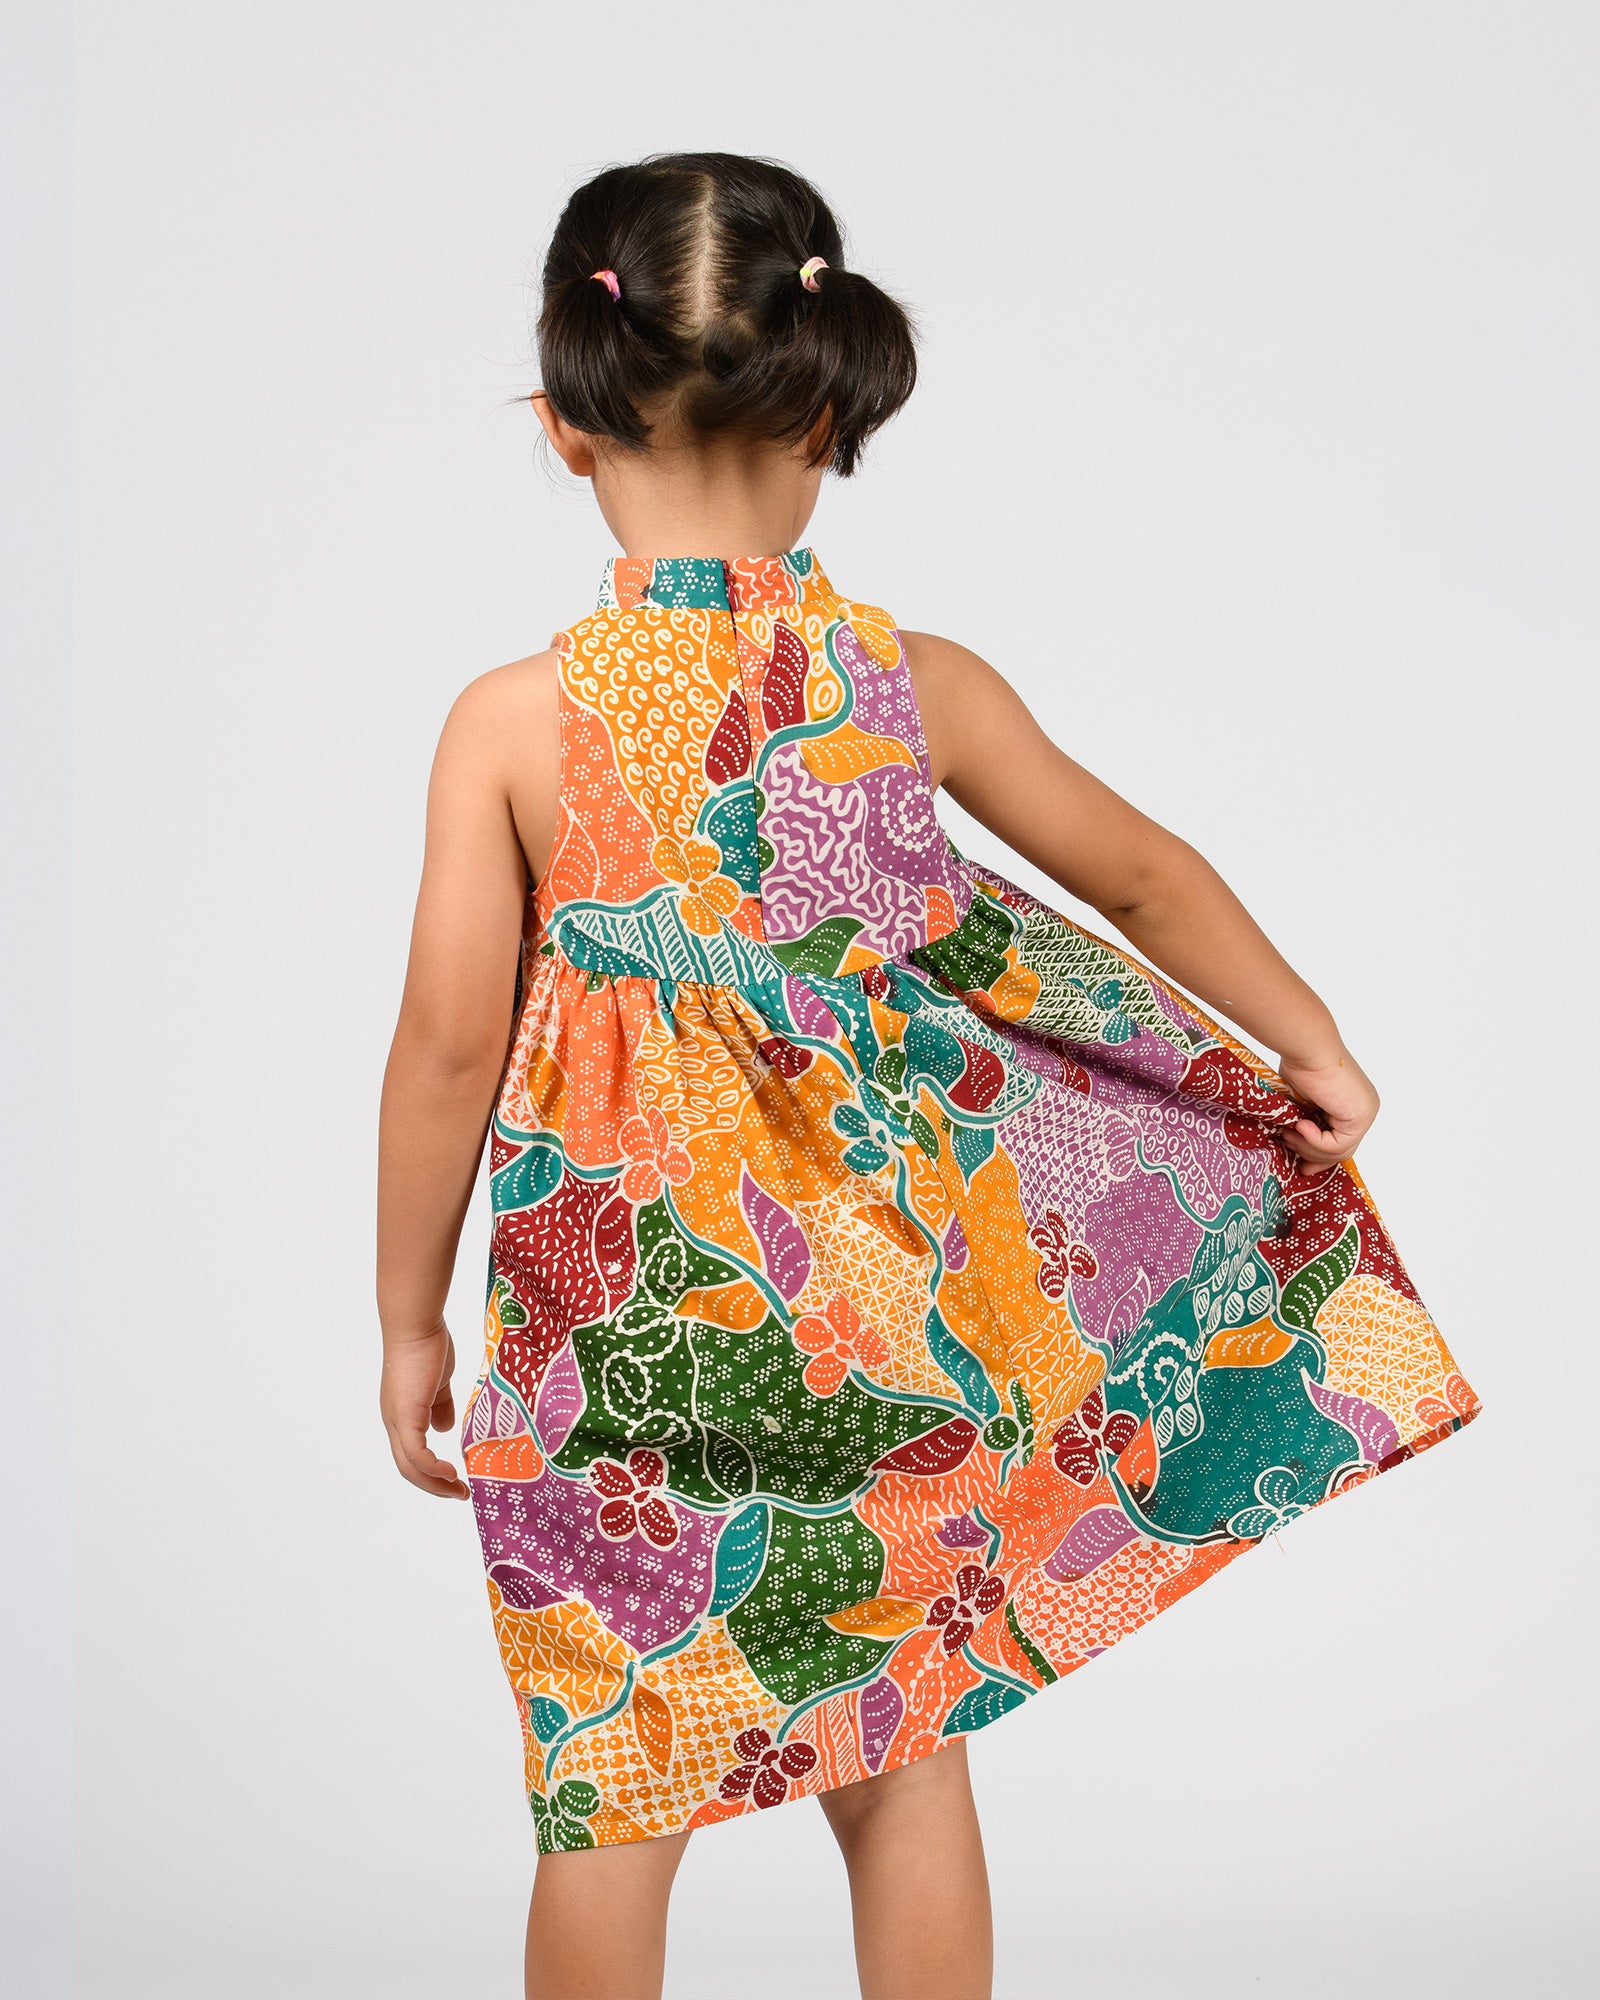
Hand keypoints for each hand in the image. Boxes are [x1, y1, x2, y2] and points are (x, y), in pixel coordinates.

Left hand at [380, 1321, 469, 1498]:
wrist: (415, 1324)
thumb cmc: (427, 1344)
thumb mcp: (439, 1382)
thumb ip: (441, 1404)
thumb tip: (445, 1429)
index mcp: (401, 1414)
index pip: (412, 1455)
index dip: (432, 1472)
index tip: (457, 1479)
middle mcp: (394, 1422)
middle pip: (408, 1469)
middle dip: (435, 1486)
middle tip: (460, 1494)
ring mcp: (397, 1420)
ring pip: (411, 1467)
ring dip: (436, 1483)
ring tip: (460, 1490)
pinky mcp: (406, 1416)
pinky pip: (417, 1454)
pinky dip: (433, 1469)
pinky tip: (451, 1473)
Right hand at [1276, 1044, 1379, 1177]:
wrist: (1306, 1047)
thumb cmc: (1299, 1063)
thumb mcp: (1301, 1102)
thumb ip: (1305, 1122)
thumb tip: (1293, 1145)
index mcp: (1353, 1103)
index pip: (1342, 1140)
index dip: (1321, 1156)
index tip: (1303, 1166)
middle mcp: (1364, 1109)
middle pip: (1342, 1149)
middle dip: (1315, 1158)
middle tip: (1291, 1153)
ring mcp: (1365, 1113)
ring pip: (1339, 1152)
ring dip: (1309, 1148)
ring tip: (1289, 1133)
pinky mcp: (1359, 1117)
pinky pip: (1337, 1146)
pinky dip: (1315, 1141)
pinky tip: (1300, 1125)